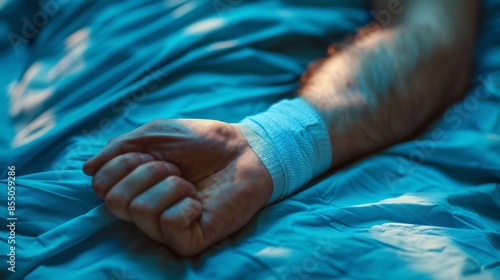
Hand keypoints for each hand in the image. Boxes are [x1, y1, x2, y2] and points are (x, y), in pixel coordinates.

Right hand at [83, 119, 272, 255]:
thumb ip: (119, 149)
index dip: (124, 164)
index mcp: (135, 185)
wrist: (245, 150)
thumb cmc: (202, 142)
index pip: (101, 185)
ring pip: (139, 211)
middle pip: (114, 201)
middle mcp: (146, 209)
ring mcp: (167, 228)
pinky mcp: (189, 240)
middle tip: (174, 168)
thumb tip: (87, 170)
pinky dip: (184, 203)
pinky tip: (200, 202)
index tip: (153, 154)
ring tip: (190, 184)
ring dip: (169, 185)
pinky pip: (167, 223)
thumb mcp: (155, 134)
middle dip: (146, 172)